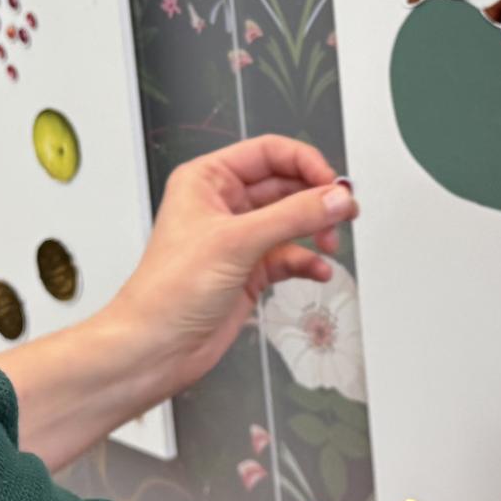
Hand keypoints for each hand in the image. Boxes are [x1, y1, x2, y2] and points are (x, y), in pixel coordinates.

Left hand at [104, 136, 357, 393]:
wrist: (156, 347)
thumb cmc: (167, 292)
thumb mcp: (236, 242)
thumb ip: (293, 217)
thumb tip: (334, 197)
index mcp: (207, 180)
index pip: (269, 153)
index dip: (305, 163)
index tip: (332, 185)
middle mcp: (222, 205)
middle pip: (285, 185)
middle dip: (316, 199)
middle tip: (343, 212)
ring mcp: (237, 239)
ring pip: (291, 221)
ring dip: (315, 230)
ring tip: (332, 242)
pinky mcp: (248, 271)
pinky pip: (289, 256)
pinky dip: (307, 261)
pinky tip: (318, 270)